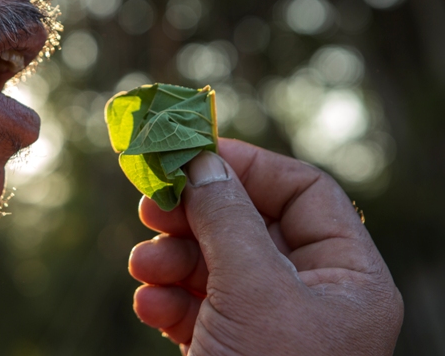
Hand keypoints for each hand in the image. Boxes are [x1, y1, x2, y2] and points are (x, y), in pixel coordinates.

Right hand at [129, 138, 402, 354]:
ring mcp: (265, 323)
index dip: (249, 167)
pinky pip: (196, 304)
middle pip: (248, 225)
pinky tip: (150, 305)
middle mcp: (309, 296)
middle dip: (196, 215)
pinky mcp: (227, 347)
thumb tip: (202, 161)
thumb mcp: (255, 292)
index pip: (303, 193)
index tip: (194, 155)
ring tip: (146, 265)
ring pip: (214, 263)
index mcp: (346, 279)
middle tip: (152, 205)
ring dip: (172, 257)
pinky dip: (168, 298)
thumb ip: (227, 217)